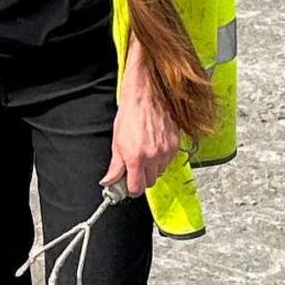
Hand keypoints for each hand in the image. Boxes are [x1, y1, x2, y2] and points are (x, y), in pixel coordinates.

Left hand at [107, 56, 180, 198]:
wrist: (148, 95)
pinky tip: (154, 145)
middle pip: (148, 182)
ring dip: (151, 167)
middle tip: (134, 166)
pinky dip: (161, 158)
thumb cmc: (131, 114)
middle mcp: (153, 157)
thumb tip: (109, 181)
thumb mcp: (117, 141)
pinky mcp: (175, 145)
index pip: (136, 188)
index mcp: (136, 157)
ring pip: (159, 172)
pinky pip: (168, 161)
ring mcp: (166, 152)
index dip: (131, 188)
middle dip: (140, 177)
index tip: (127, 185)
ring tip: (144, 151)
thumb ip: (115, 166)